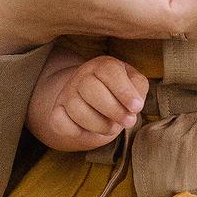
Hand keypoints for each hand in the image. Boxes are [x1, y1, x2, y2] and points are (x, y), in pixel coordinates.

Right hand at [27, 55, 149, 150]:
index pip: (109, 71)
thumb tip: (135, 103)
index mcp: (103, 66)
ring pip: (76, 108)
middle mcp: (82, 76)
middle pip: (91, 89)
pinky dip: (74, 130)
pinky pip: (60, 122)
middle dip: (113, 110)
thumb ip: (138, 87)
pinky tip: (87, 131)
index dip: (124, 90)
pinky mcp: (57, 112)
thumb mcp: (134, 84)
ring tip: (111, 128)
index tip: (136, 107)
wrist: (94, 102)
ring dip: (98, 124)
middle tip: (128, 121)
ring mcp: (67, 94)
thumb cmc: (119, 92)